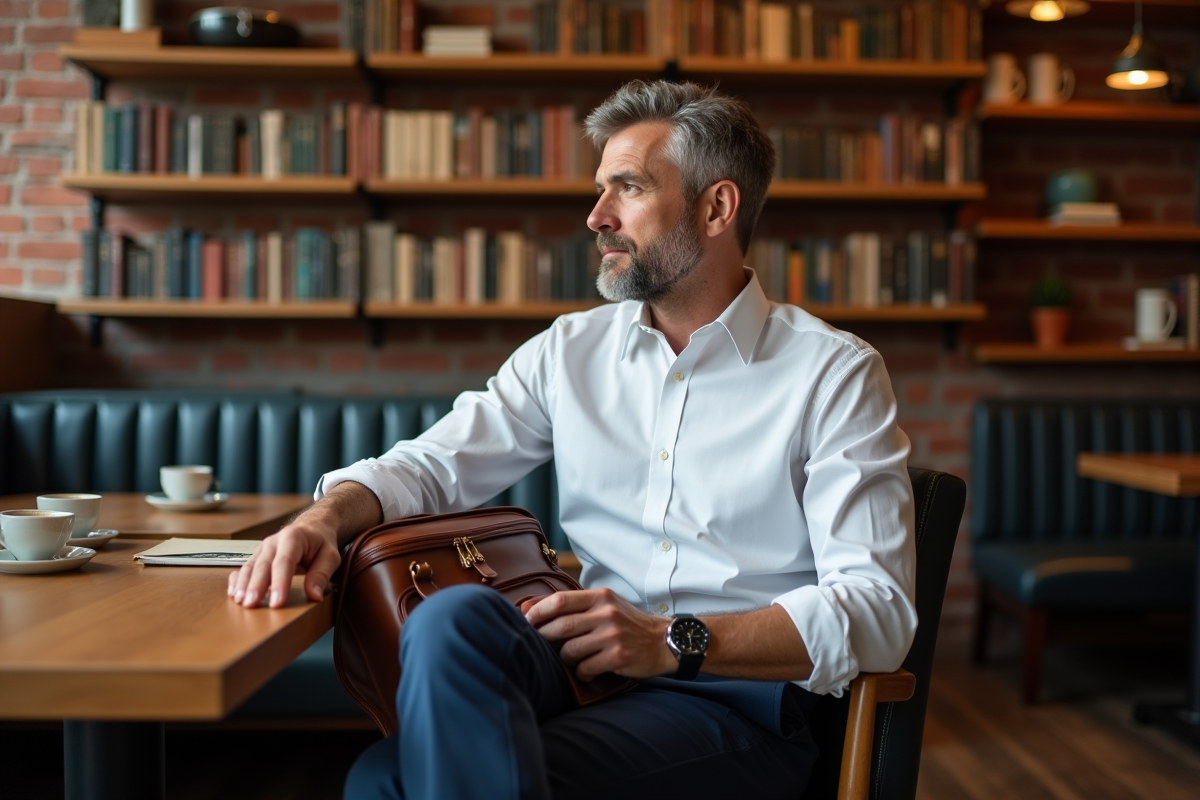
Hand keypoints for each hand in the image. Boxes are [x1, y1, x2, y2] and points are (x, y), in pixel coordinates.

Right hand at [228, 517, 339, 608]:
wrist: (312, 527)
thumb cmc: (321, 542)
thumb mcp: (330, 556)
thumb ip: (321, 574)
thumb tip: (314, 595)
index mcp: (293, 537)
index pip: (284, 562)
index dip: (279, 583)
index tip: (276, 603)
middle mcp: (274, 541)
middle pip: (262, 565)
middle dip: (255, 586)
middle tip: (251, 605)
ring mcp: (263, 549)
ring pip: (250, 567)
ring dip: (243, 585)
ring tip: (241, 602)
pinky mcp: (258, 556)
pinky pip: (245, 568)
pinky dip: (237, 581)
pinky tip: (234, 594)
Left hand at [523, 589, 675, 681]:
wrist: (663, 641)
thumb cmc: (627, 623)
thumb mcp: (604, 604)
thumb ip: (573, 605)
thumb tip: (528, 606)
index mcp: (600, 597)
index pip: (560, 600)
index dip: (538, 612)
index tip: (526, 621)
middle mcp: (606, 613)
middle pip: (561, 626)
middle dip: (544, 637)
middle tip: (539, 644)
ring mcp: (612, 635)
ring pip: (570, 650)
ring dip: (564, 659)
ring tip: (571, 659)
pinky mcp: (618, 656)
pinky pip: (585, 668)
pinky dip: (581, 673)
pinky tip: (586, 672)